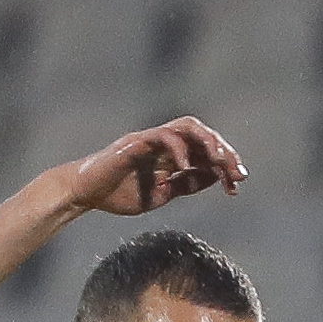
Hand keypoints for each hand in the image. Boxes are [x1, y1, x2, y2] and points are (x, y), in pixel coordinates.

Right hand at [60, 117, 244, 216]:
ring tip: (219, 162)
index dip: (225, 166)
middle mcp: (165, 143)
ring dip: (207, 142)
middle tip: (237, 174)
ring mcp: (151, 139)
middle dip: (224, 152)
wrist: (85, 194)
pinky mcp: (135, 141)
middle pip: (203, 135)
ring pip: (187, 126)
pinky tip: (186, 166)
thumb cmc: (118, 194)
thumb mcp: (161, 195)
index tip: (237, 185)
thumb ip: (185, 185)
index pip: (206, 153)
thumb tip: (213, 178)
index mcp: (172, 156)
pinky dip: (178, 148)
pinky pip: (162, 136)